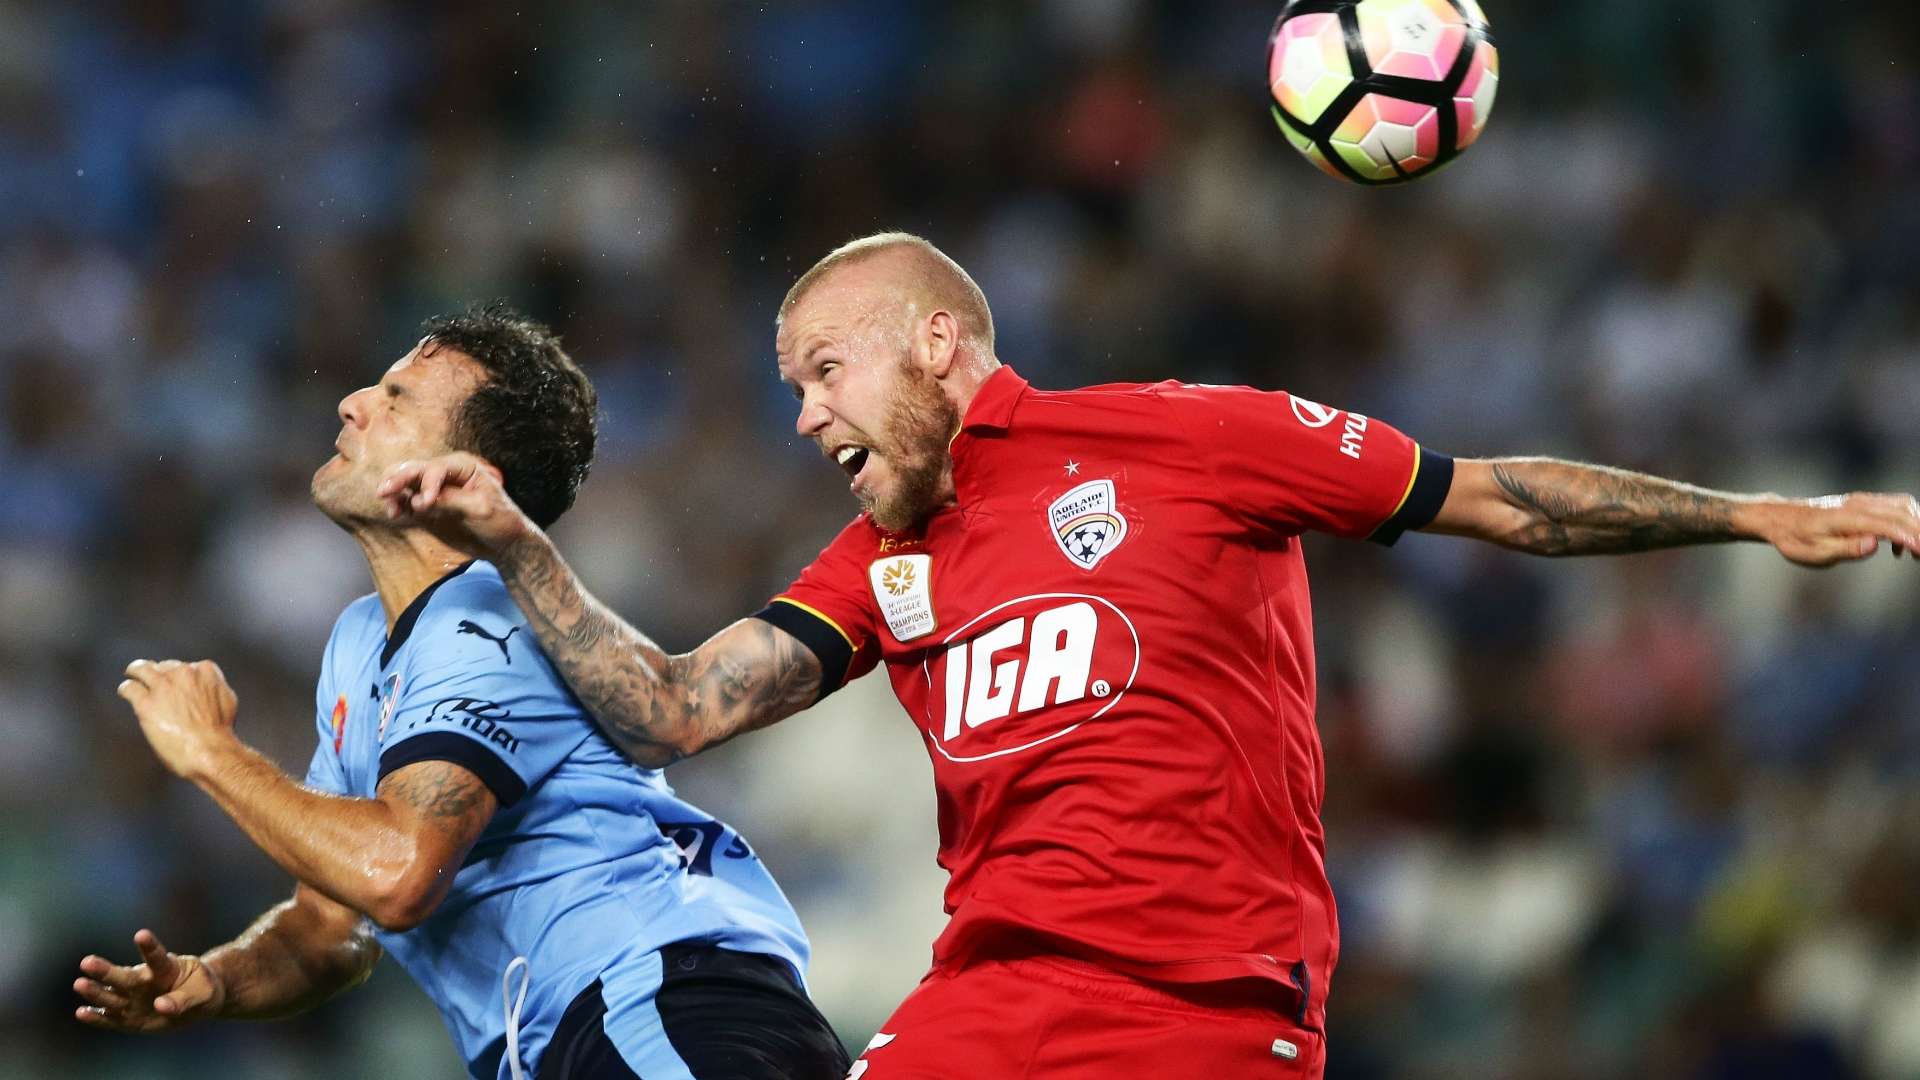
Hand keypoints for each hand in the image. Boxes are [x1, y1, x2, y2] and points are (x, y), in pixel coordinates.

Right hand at [74, 929, 224, 1032]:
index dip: (150, 946)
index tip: (141, 934)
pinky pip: (111, 1018)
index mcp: (166, 969)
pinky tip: (81, 1012)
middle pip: (125, 976)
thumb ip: (184, 1000)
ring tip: (79, 983)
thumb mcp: (203, 994)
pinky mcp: (128, 1018)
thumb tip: (160, 1006)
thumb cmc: (201, 990)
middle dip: (106, 970)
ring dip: (96, 991)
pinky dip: (97, 1017)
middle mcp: (145, 981)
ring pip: (113, 995)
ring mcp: (134, 999)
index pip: (157, 957)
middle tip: (86, 961)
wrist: (197, 1002)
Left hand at [117, 659, 238, 779]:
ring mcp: (163, 687)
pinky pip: (129, 688)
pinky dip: (126, 689)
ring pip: (141, 669)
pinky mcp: (146, 703)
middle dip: (159, 675)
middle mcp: (183, 673)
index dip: (178, 676)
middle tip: (153, 682)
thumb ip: (214, 689)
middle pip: (164, 666)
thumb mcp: (227, 701)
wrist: (210, 750)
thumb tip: (205, 689)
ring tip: (132, 675)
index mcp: (205, 671)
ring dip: (136, 672)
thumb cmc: (220, 732)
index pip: (185, 666)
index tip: (175, 684)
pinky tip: (126, 693)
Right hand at [376, 452, 530, 557]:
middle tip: (384, 492)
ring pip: (405, 482)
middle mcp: (445, 473)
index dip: (428, 483)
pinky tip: (395, 514)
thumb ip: (451, 501)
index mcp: (463, 466)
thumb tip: (417, 500)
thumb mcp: (481, 509)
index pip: (437, 468)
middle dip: (398, 479)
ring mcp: (433, 489)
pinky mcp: (426, 507)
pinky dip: (398, 505)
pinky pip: (406, 502)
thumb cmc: (501, 520)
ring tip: (391, 509)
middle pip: (414, 469)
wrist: (504, 543)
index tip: (426, 503)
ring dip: (394, 492)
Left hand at [1748, 493, 1919, 566]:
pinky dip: (1905, 522)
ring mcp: (1861, 501)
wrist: (1780, 520)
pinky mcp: (1862, 503)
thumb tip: (1874, 544)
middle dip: (1919, 531)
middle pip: (1903, 512)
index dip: (1910, 539)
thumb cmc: (1795, 539)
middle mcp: (1858, 504)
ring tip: (1916, 552)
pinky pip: (1893, 507)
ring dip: (1915, 525)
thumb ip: (1846, 549)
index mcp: (1848, 518)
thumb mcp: (1815, 553)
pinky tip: (1898, 547)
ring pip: (1902, 506)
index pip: (1889, 525)